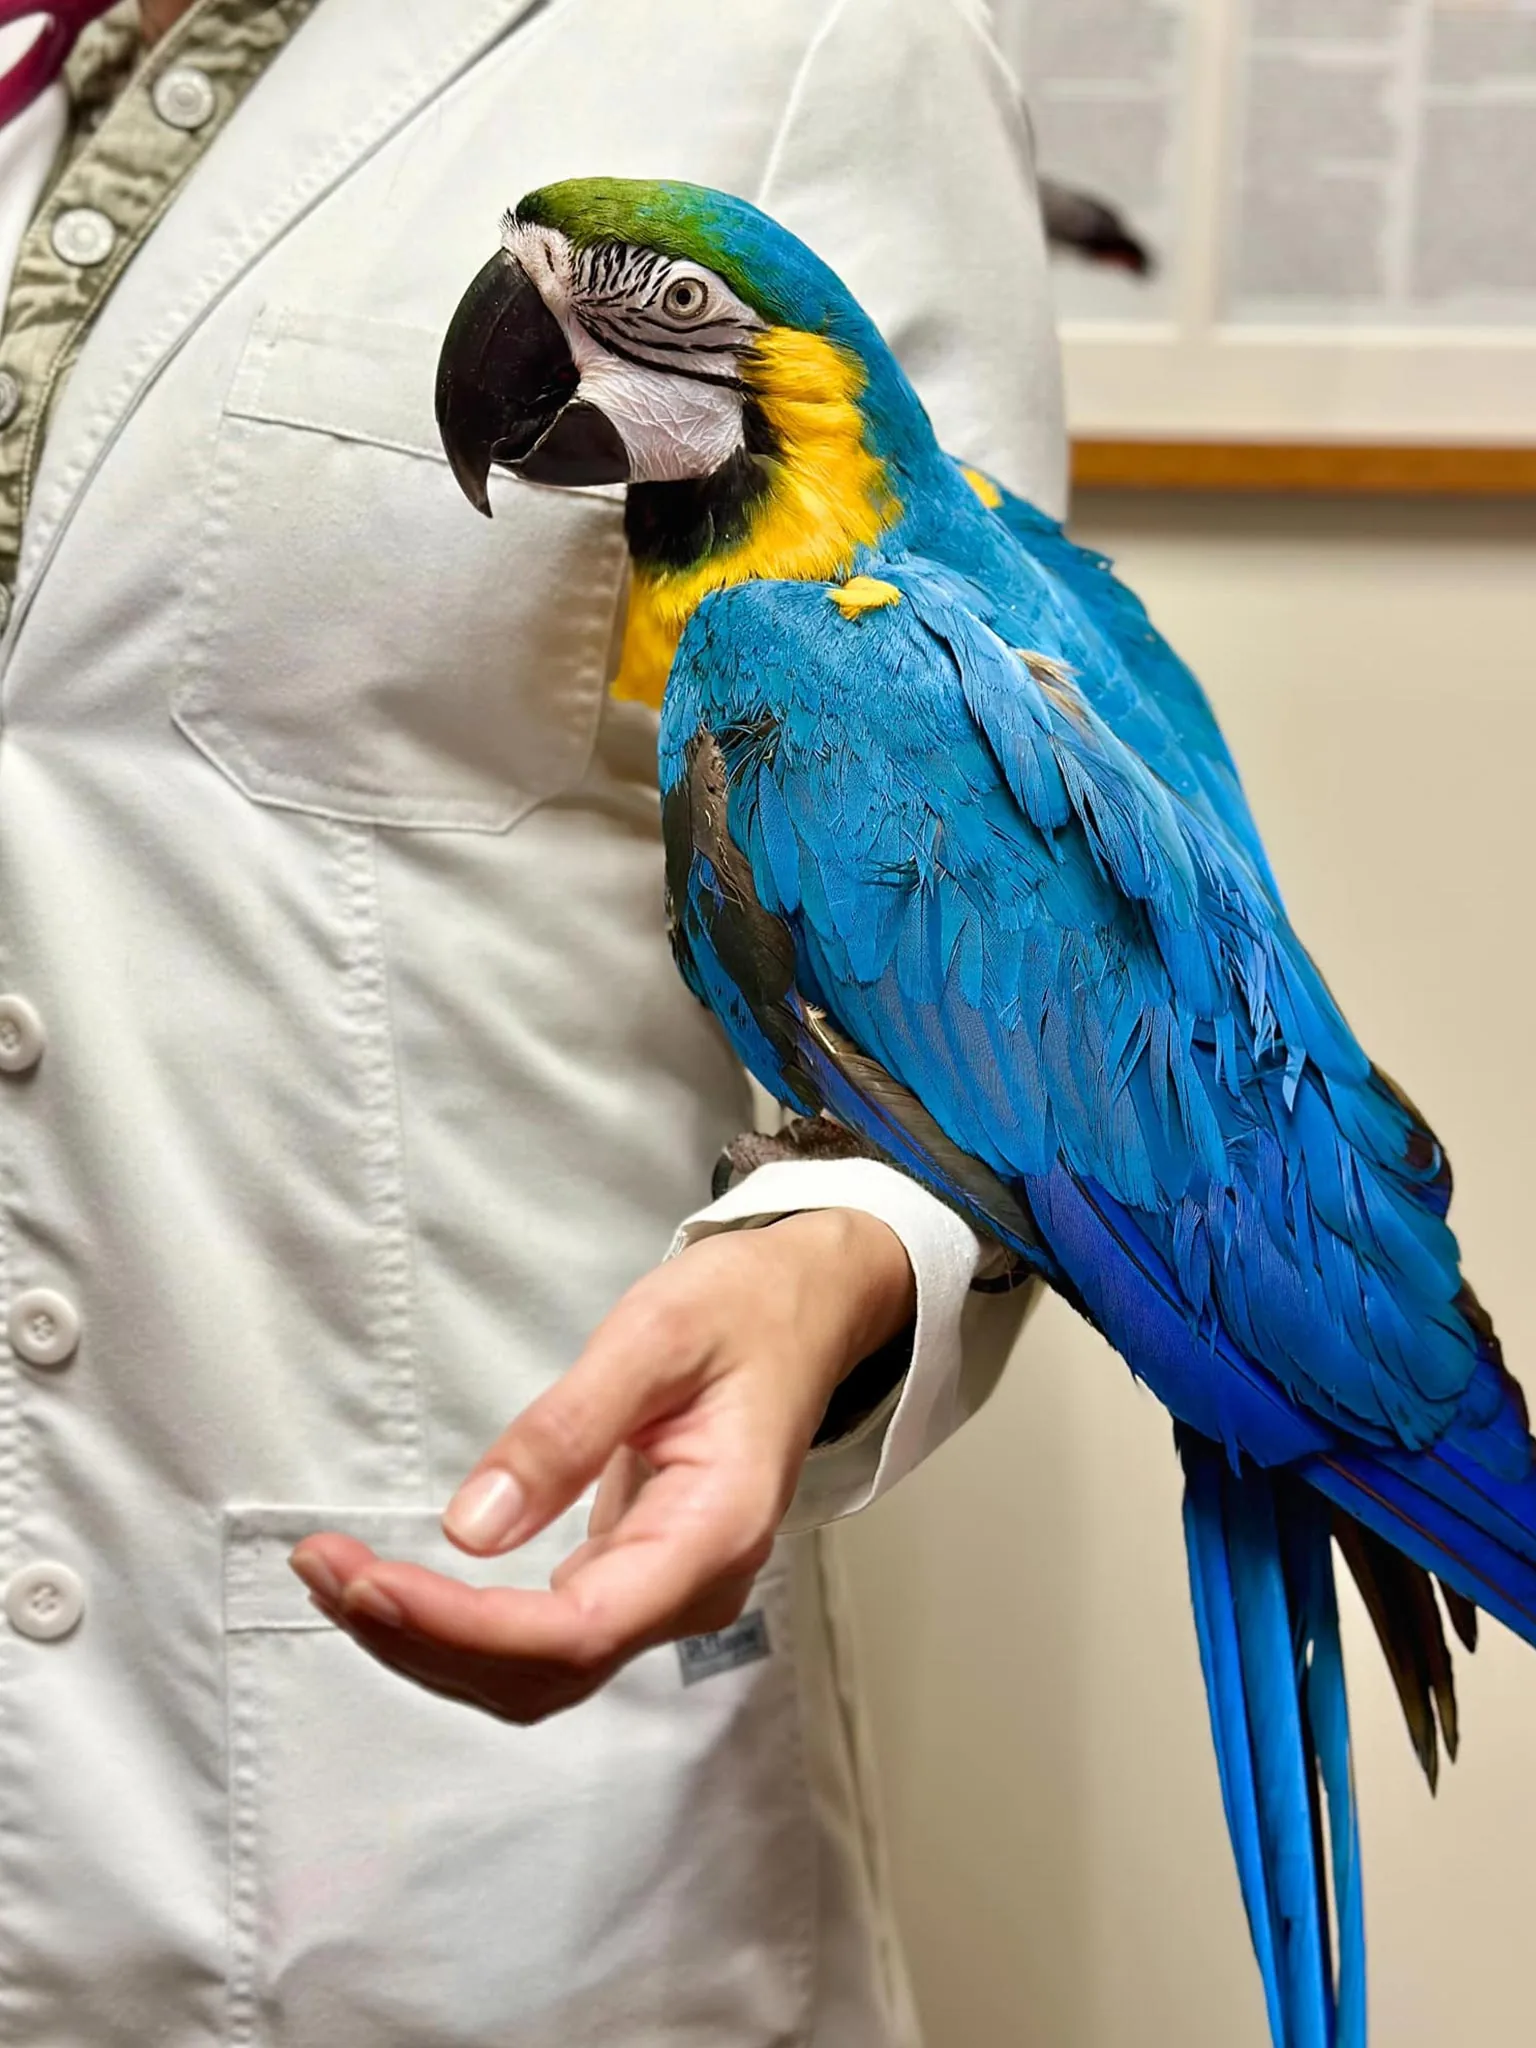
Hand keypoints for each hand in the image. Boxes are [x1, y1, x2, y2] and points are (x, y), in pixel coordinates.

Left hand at [289, 1208, 914, 1723]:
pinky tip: (396, 1585)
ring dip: (428, 1641)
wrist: (807, 1308)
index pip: (576, 1632)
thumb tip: (470, 1528)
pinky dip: (458, 1623)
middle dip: (422, 1640)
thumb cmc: (744, 1309)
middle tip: (322, 1570)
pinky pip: (542, 1635)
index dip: (462, 1629)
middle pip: (544, 1673)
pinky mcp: (637, 1577)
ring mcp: (666, 1592)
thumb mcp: (655, 1337)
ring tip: (334, 1577)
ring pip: (537, 1670)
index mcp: (714, 1533)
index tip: (368, 1584)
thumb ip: (568, 1430)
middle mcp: (694, 1588)